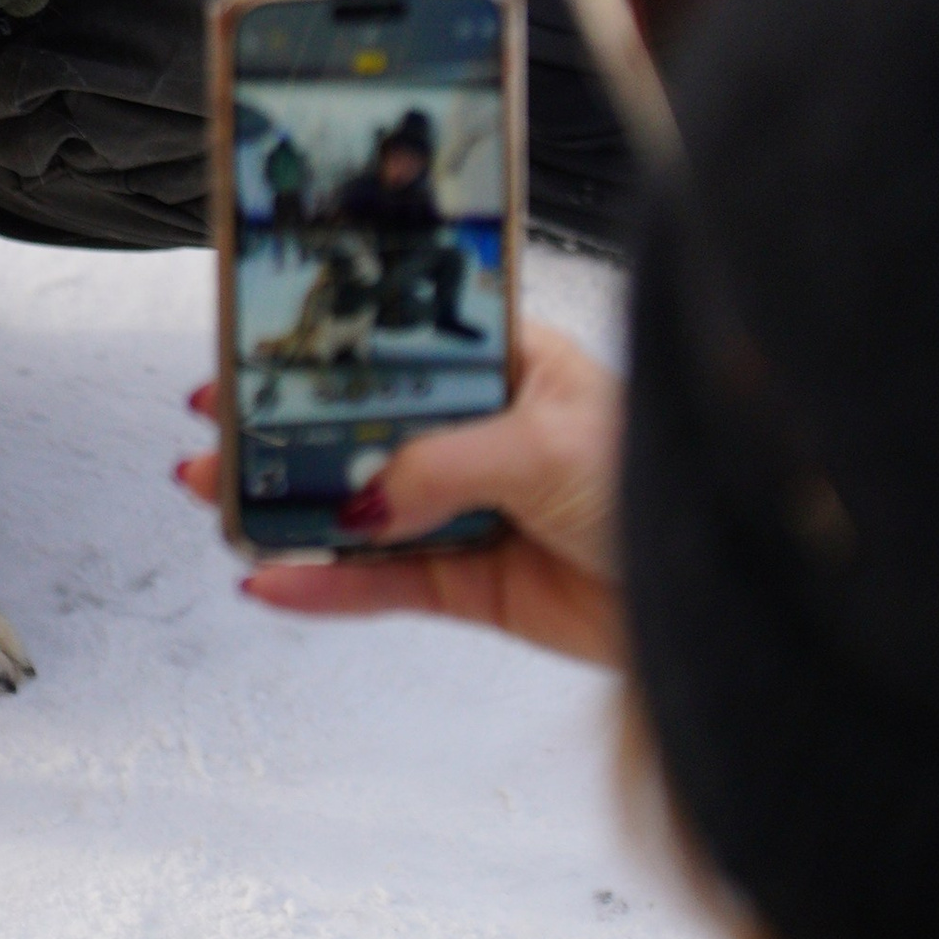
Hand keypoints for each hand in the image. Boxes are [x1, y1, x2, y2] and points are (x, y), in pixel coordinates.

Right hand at [178, 319, 624, 665]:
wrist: (724, 594)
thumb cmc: (658, 479)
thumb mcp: (547, 445)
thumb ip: (443, 465)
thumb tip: (361, 496)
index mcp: (508, 361)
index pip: (399, 343)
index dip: (327, 346)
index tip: (255, 347)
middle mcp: (482, 427)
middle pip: (365, 425)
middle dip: (286, 430)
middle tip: (214, 432)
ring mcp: (474, 505)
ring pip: (362, 505)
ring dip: (290, 506)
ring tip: (220, 502)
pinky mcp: (473, 581)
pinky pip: (384, 583)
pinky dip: (328, 585)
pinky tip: (274, 578)